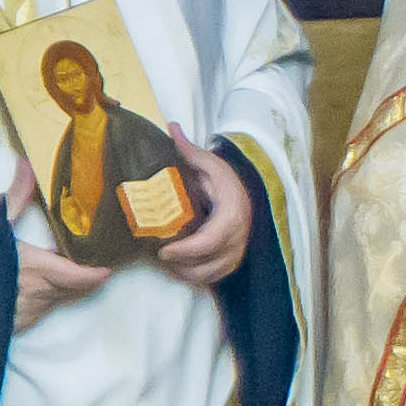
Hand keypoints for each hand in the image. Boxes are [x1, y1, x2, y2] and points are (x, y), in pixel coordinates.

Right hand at [4, 163, 115, 328]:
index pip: (81, 278)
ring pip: (55, 301)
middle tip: (89, 265)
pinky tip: (31, 288)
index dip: (96, 275)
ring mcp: (26, 313)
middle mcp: (38, 295)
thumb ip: (16, 195)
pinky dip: (40, 299)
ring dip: (61, 289)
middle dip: (83, 279)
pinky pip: (36, 312)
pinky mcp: (13, 326)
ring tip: (61, 273)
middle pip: (74, 290)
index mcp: (39, 270)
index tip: (106, 268)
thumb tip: (26, 164)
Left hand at [151, 141, 254, 286]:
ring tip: (166, 262)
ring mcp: (237, 252)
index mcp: (233, 214)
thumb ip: (189, 151)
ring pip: (211, 275)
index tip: (164, 251)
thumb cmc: (224, 180)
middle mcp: (239, 237)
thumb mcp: (209, 163)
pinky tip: (178, 267)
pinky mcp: (233, 260)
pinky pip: (214, 278)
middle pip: (209, 264)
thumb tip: (171, 127)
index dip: (187, 251)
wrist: (246, 194)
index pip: (211, 241)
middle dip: (181, 266)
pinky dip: (195, 277)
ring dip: (186, 274)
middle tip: (158, 256)